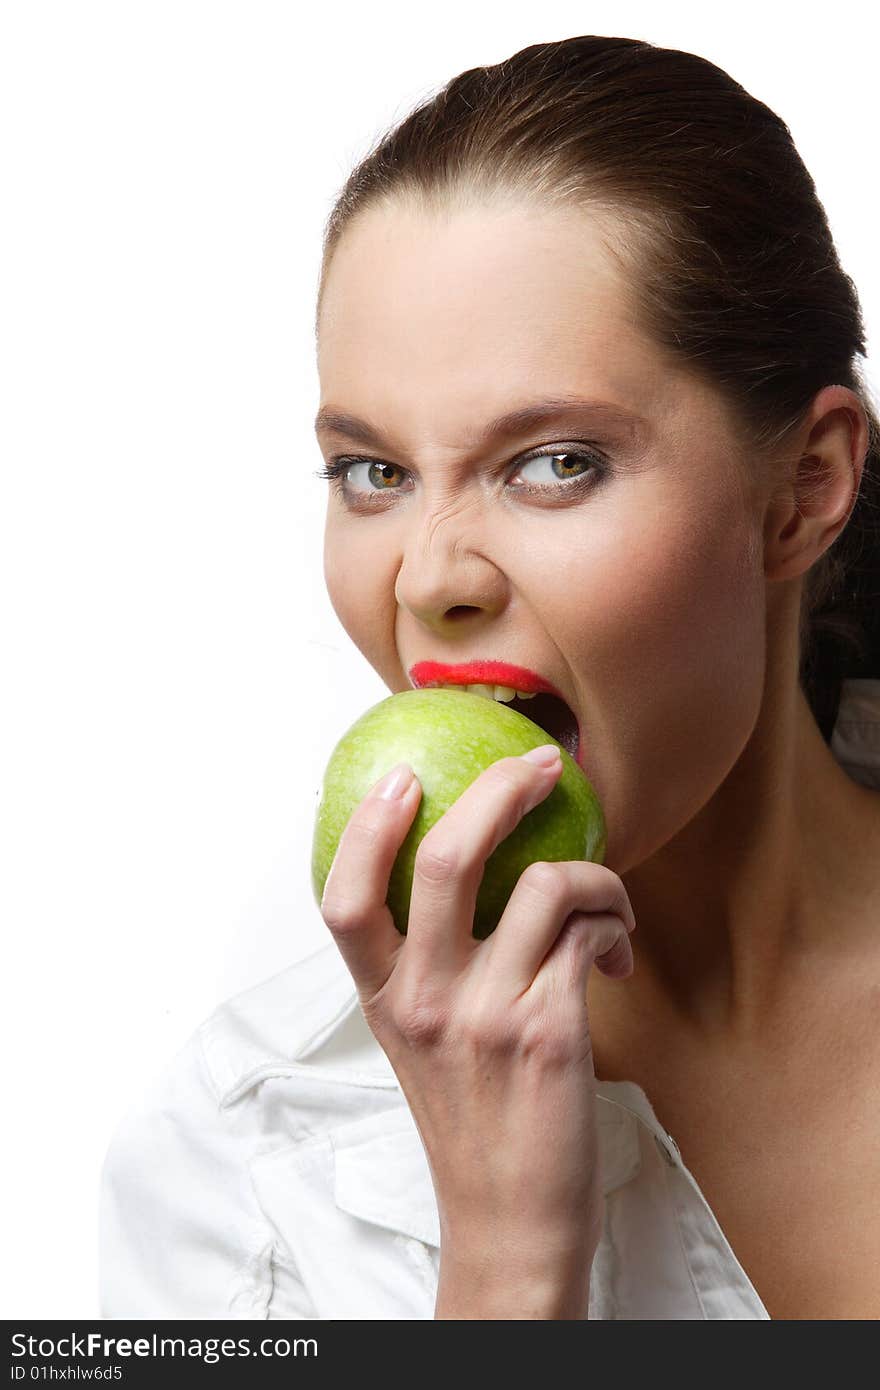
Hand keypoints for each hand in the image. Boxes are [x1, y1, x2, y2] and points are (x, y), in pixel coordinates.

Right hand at [318, 745, 636, 1317]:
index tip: (401, 777)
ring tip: (607, 901)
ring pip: (545, 883)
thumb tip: (459, 876)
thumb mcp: (418, 1042)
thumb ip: (424, 967)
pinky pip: (588, 931)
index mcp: (383, 1000)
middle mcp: (423, 1000)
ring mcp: (484, 1014)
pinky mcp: (548, 1031)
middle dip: (502, 789)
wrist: (510, 1222)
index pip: (343, 899)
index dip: (368, 828)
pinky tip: (617, 952)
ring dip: (596, 873)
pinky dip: (613, 921)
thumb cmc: (472, 1121)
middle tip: (542, 765)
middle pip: (446, 859)